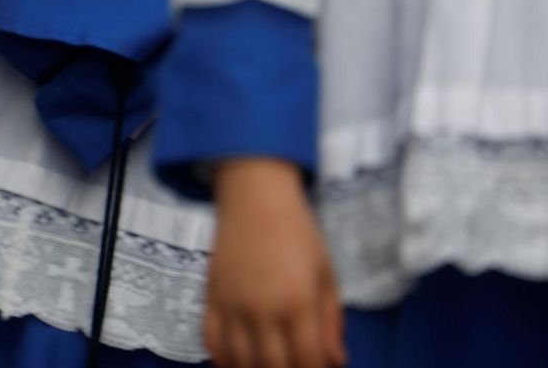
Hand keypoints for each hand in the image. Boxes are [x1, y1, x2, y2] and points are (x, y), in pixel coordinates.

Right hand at [206, 159, 346, 367]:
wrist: (255, 196)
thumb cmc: (297, 233)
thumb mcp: (326, 275)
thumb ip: (331, 322)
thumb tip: (336, 360)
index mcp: (298, 301)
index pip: (307, 360)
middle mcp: (262, 307)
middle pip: (273, 366)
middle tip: (295, 365)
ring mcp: (232, 304)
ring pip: (240, 360)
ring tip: (268, 365)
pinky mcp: (211, 296)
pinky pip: (211, 340)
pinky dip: (223, 358)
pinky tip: (237, 361)